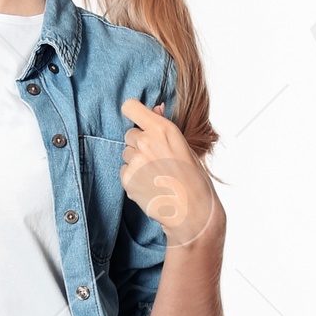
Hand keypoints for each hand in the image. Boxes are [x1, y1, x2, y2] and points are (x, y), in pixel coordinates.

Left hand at [120, 96, 221, 246]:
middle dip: (139, 143)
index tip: (138, 121)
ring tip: (155, 173)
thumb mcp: (183, 145)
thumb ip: (164, 126)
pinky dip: (133, 177)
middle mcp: (145, 142)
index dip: (133, 113)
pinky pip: (124, 170)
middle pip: (129, 134)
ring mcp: (135, 161)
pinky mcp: (127, 179)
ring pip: (126, 153)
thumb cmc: (192, 176)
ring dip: (136, 161)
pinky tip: (149, 184)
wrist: (191, 209)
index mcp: (162, 129)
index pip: (129, 107)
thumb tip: (156, 108)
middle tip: (156, 158)